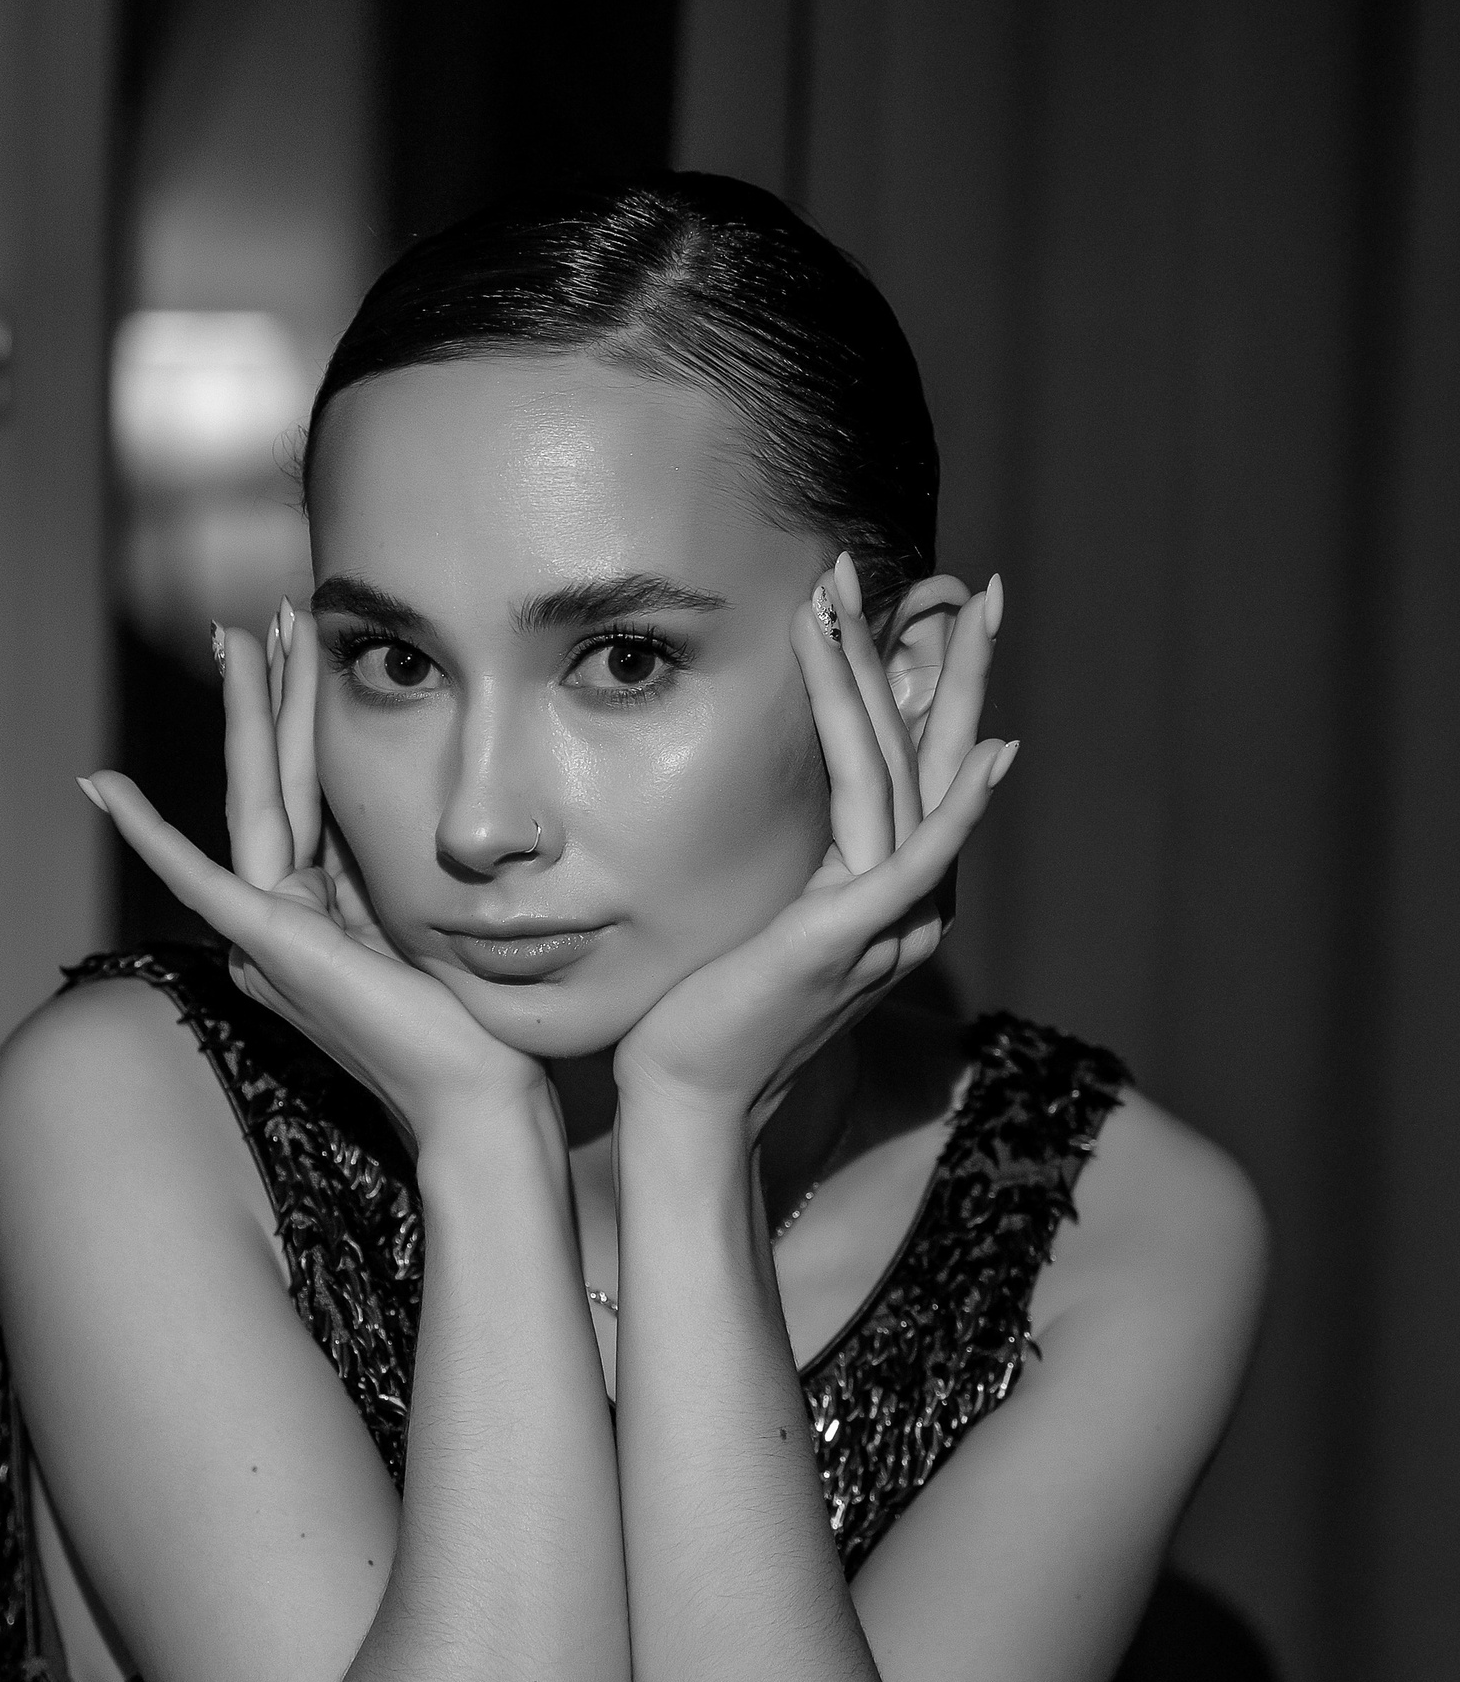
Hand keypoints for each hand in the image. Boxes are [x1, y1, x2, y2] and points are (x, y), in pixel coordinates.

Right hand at [79, 603, 547, 1157]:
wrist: (479, 1088)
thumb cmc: (472, 1019)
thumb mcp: (429, 915)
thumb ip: (391, 864)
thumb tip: (394, 806)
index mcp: (320, 904)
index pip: (308, 788)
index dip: (304, 713)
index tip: (309, 645)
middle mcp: (285, 910)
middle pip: (273, 778)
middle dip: (268, 691)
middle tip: (261, 615)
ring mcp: (270, 926)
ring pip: (253, 796)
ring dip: (243, 712)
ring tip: (235, 636)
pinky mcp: (264, 944)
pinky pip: (197, 878)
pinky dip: (147, 834)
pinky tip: (102, 789)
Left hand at [613, 557, 1013, 1133]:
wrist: (688, 1096)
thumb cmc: (701, 1005)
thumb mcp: (756, 907)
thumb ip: (791, 856)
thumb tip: (786, 793)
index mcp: (884, 887)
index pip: (917, 764)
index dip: (939, 686)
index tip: (946, 607)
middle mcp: (904, 900)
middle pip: (935, 760)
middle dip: (956, 667)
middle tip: (980, 585)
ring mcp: (884, 921)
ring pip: (903, 780)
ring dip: (893, 687)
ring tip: (892, 607)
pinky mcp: (848, 940)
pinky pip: (910, 858)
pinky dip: (956, 808)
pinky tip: (992, 751)